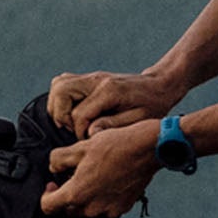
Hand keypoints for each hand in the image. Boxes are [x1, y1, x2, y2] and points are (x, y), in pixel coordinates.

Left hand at [41, 120, 160, 217]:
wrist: (146, 149)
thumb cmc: (113, 145)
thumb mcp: (80, 146)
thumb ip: (59, 159)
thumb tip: (53, 168)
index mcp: (77, 193)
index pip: (48, 206)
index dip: (46, 194)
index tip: (53, 183)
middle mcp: (91, 208)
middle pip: (69, 209)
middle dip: (67, 194)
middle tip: (74, 174)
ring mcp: (108, 210)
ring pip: (87, 209)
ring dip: (86, 197)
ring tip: (94, 175)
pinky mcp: (123, 208)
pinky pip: (106, 207)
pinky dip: (103, 197)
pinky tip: (109, 179)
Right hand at [47, 69, 178, 137]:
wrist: (158, 86)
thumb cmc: (152, 105)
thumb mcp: (139, 121)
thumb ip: (113, 126)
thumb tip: (90, 133)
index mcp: (109, 91)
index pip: (79, 113)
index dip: (79, 131)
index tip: (88, 140)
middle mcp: (96, 80)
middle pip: (61, 91)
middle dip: (61, 115)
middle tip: (75, 129)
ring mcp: (91, 77)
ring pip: (58, 85)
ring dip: (58, 106)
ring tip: (72, 121)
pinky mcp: (89, 79)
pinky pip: (63, 83)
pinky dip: (61, 98)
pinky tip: (72, 112)